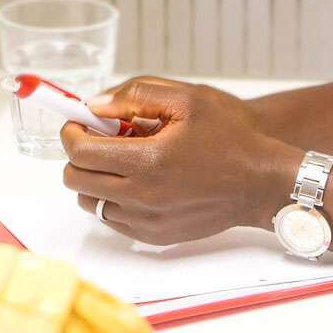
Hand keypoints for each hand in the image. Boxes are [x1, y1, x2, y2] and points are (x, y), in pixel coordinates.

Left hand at [61, 76, 298, 245]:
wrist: (261, 182)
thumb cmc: (230, 137)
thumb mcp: (187, 100)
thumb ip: (134, 96)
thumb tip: (94, 105)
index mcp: (147, 161)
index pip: (80, 152)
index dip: (71, 132)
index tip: (78, 122)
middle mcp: (142, 197)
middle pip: (76, 180)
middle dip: (79, 155)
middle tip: (98, 138)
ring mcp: (147, 221)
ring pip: (91, 203)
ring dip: (94, 178)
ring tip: (120, 160)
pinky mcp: (156, 236)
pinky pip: (113, 220)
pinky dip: (113, 199)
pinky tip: (136, 180)